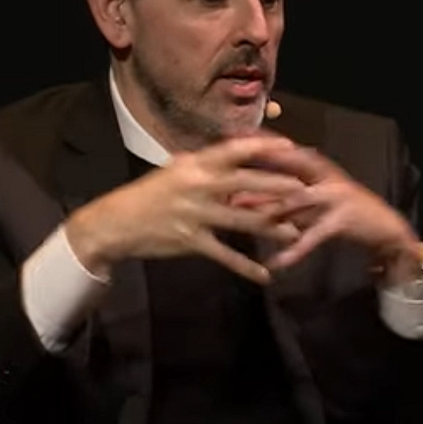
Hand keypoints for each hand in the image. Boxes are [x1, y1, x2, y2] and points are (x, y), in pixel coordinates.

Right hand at [65, 135, 307, 284]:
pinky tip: (265, 275)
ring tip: (296, 232)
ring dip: (272, 227)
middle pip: (246, 184)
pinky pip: (225, 256)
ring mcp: (195, 215)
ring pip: (242, 220)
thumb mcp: (174, 172)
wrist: (117, 223)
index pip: (234, 151)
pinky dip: (246, 267)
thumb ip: (203, 166)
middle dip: (278, 187)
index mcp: (194, 165)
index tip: (291, 148)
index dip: (263, 148)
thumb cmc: (147, 195)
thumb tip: (229, 154)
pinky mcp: (191, 241)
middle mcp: (197, 186)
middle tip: (305, 191)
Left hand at [243, 145, 421, 281]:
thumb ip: (284, 200)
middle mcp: (325, 176)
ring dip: (266, 204)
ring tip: (238, 208)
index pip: (285, 152)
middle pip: (286, 166)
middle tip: (225, 164)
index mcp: (318, 168)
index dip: (259, 143)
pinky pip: (313, 237)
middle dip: (258, 163)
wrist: (386, 227)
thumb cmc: (343, 213)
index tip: (231, 137)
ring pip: (295, 198)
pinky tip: (277, 263)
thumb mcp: (313, 203)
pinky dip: (294, 251)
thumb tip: (244, 199)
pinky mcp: (342, 219)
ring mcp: (335, 195)